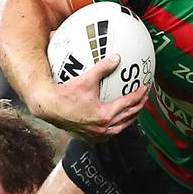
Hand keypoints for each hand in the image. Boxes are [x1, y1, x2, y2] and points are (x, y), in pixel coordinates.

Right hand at [33, 54, 149, 140]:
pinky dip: (115, 128)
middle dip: (138, 107)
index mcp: (105, 114)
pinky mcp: (88, 135)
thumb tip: (116, 58)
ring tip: (133, 112)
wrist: (49, 107)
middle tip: (143, 98)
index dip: (138, 95)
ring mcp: (95, 133)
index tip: (144, 88)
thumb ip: (103, 68)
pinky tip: (115, 124)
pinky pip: (107, 134)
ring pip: (119, 128)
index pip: (128, 104)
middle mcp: (102, 127)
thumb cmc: (65, 94)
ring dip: (128, 119)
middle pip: (127, 117)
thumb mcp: (86, 79)